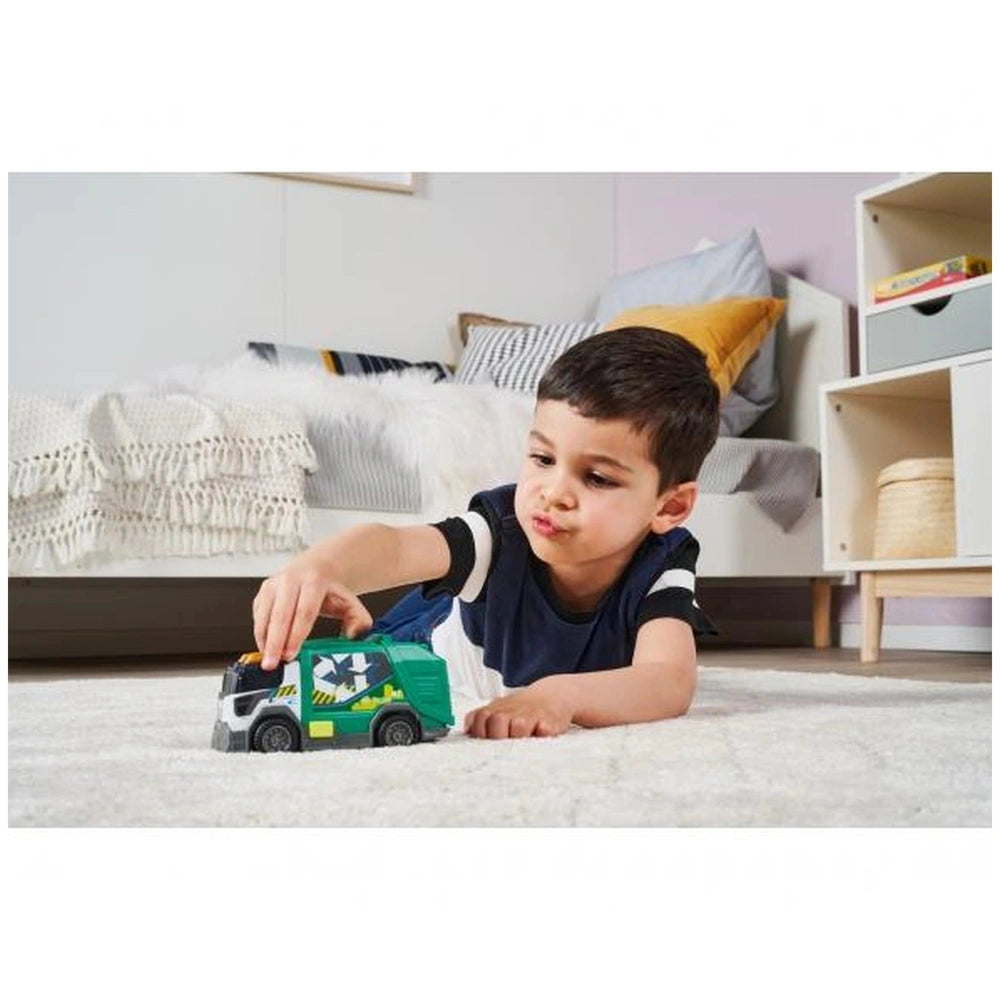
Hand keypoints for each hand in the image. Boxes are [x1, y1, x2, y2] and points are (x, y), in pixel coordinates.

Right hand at [253, 563, 371, 669]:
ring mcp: (273, 586)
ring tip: (269, 662)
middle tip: (273, 664)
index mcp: (314, 582)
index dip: (296, 635)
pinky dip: (261, 636)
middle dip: (275, 642)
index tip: (291, 654)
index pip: (304, 611)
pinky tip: (267, 650)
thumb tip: (353, 635)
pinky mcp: (261, 594)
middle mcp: (290, 581)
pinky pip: (258, 618)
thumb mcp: (349, 603)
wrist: (313, 571)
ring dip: (265, 642)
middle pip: (280, 615)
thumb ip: (358, 620)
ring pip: (264, 617)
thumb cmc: (329, 592)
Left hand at [463, 681, 573, 738]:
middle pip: (497, 722)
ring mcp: (531, 716)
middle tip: (504, 744)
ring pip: (518, 727)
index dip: (479, 732)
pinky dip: (541, 735)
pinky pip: (543, 731)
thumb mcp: (497, 708)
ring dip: (519, 737)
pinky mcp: (549, 722)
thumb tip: (466, 733)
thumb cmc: (520, 709)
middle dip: (498, 736)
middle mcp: (512, 711)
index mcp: (496, 709)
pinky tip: (540, 737)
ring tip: (522, 742)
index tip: (485, 740)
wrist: (552, 695)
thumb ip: (478, 719)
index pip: (479, 718)